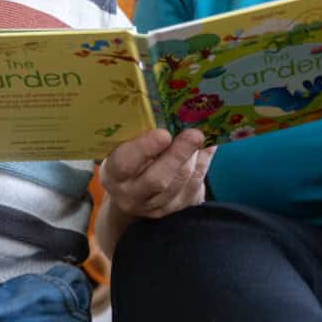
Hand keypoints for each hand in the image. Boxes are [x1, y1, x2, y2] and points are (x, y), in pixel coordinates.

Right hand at [99, 128, 215, 218]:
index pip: (125, 163)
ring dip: (194, 157)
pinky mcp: (177, 209)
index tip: (163, 134)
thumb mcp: (124, 147)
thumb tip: (169, 112)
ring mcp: (157, 207)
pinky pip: (196, 186)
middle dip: (178, 154)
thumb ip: (139, 134)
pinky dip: (204, 163)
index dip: (144, 149)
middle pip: (158, 179)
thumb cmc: (128, 161)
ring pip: (181, 183)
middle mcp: (132, 196)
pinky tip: (207, 146)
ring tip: (199, 136)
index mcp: (114, 175)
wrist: (132, 196)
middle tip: (194, 134)